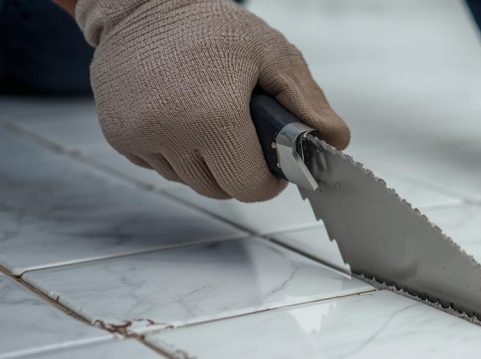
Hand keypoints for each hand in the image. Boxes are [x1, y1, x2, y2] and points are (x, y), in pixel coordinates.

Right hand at [76, 0, 348, 200]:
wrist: (141, 3)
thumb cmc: (208, 26)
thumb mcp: (273, 55)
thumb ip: (308, 104)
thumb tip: (334, 142)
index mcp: (212, 117)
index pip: (250, 188)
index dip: (268, 179)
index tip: (272, 162)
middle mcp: (169, 133)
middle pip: (220, 190)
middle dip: (239, 170)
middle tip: (245, 136)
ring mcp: (137, 138)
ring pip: (190, 182)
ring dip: (207, 163)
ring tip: (212, 121)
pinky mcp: (117, 137)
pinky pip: (160, 167)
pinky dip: (177, 154)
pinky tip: (183, 119)